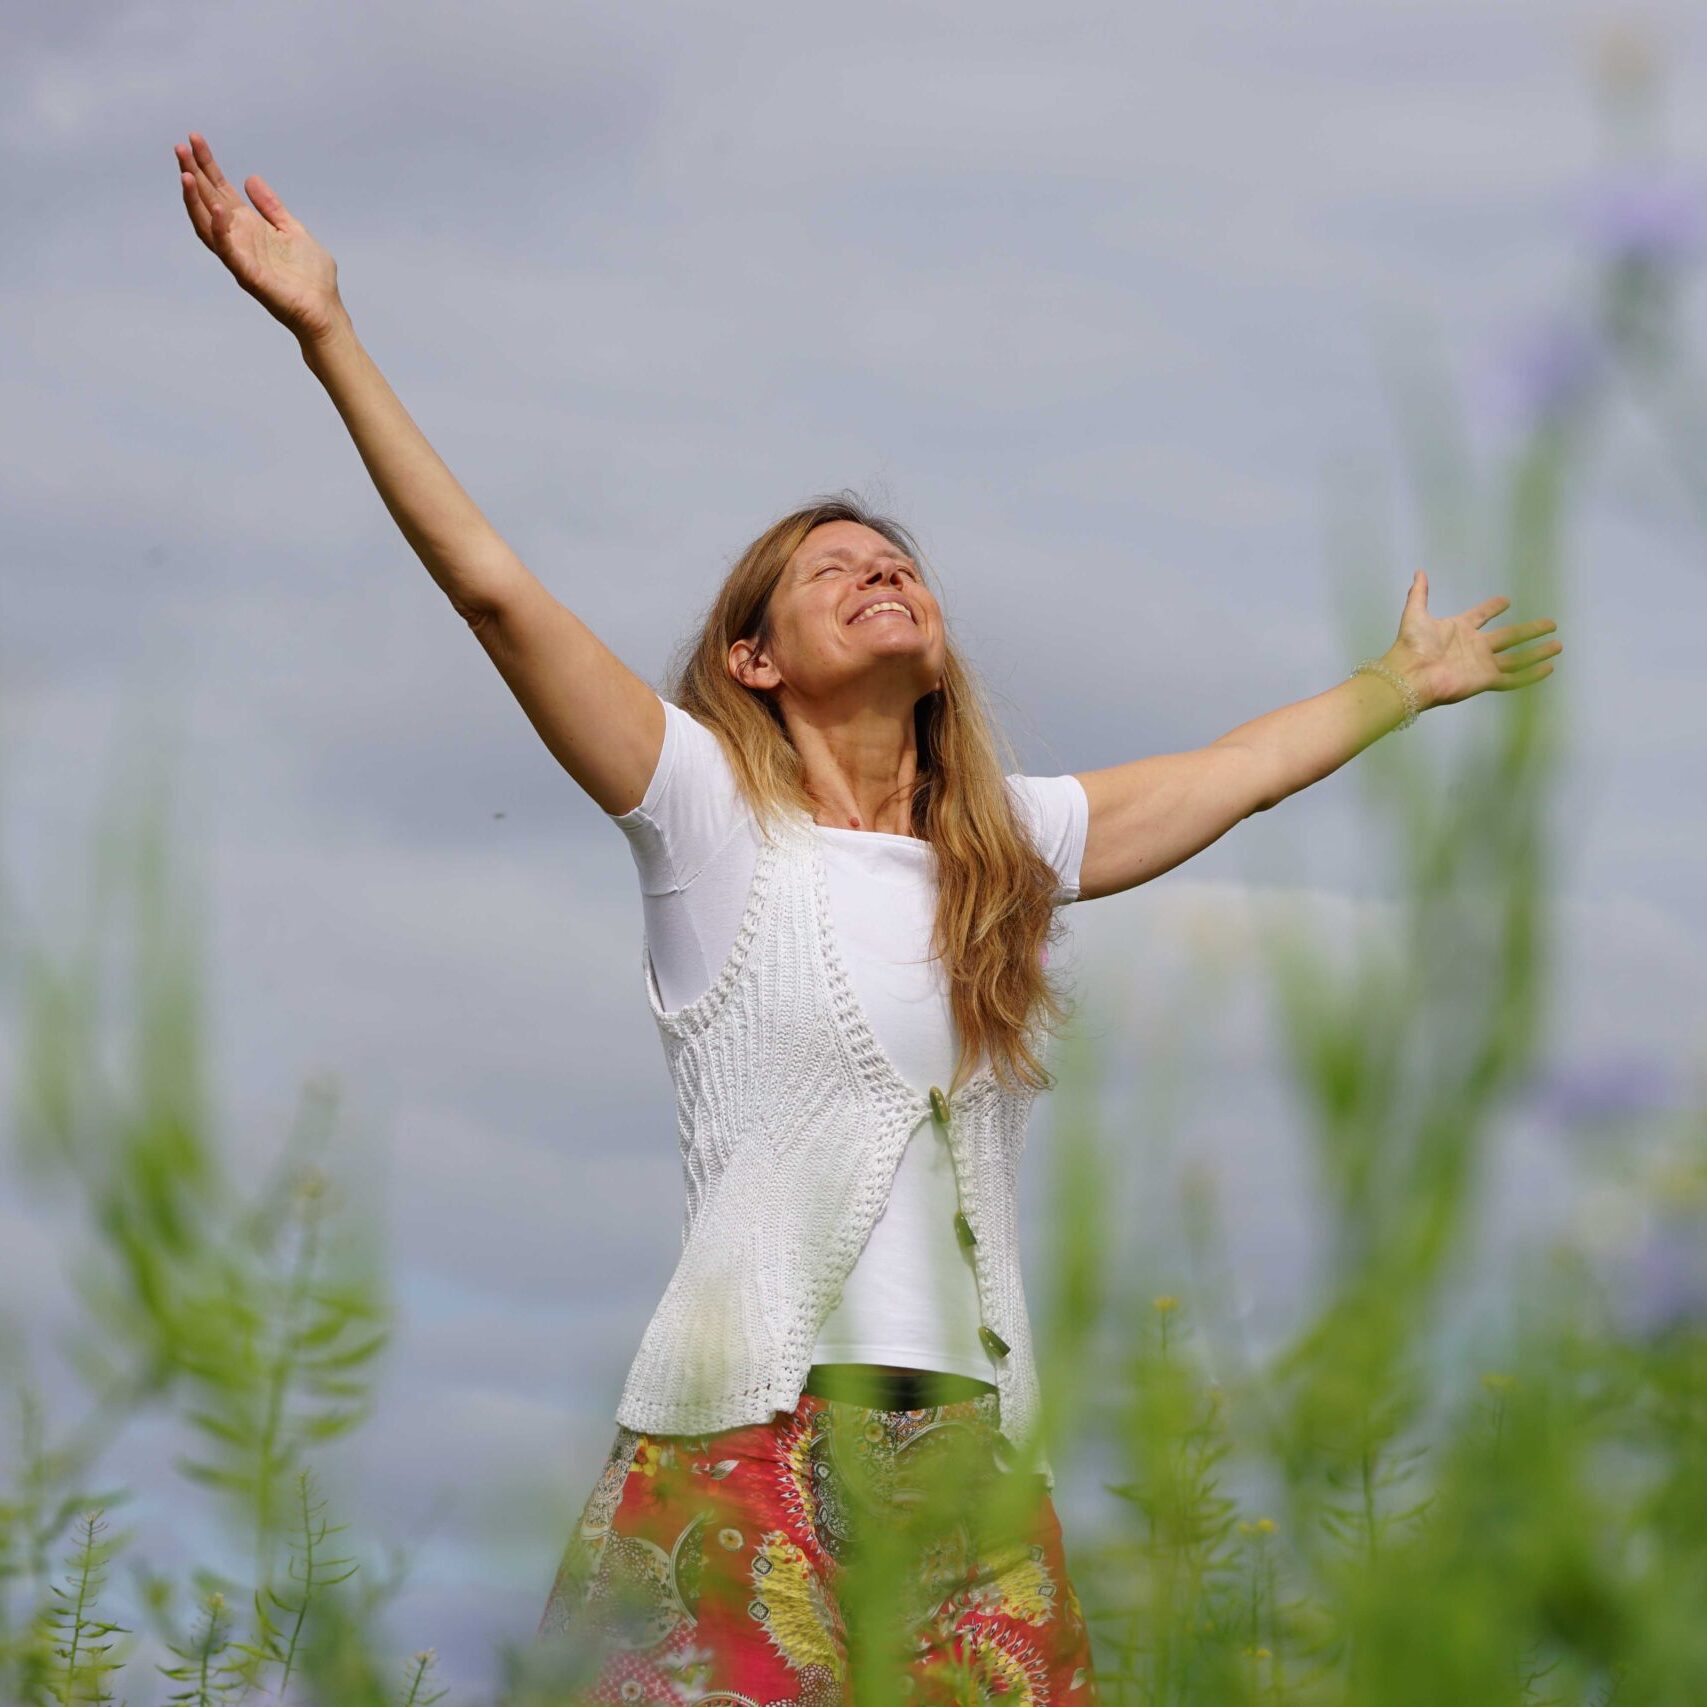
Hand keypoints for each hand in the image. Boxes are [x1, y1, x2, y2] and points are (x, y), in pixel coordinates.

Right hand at [175, 132, 342, 344]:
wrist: (324, 311)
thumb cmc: (311, 277)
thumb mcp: (292, 230)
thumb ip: (271, 207)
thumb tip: (250, 179)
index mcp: (249, 227)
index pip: (220, 190)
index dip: (208, 165)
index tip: (194, 139)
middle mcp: (239, 240)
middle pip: (208, 202)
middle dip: (193, 175)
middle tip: (180, 147)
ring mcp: (241, 258)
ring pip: (208, 226)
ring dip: (195, 201)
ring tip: (186, 174)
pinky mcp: (249, 276)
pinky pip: (228, 251)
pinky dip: (221, 230)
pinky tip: (218, 208)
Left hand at [1387, 570, 1561, 710]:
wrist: (1410, 675)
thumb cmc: (1411, 646)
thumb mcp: (1415, 614)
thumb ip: (1419, 593)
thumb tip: (1419, 571)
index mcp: (1459, 630)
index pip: (1480, 616)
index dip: (1492, 608)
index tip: (1506, 601)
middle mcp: (1474, 647)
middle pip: (1510, 636)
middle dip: (1530, 630)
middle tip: (1551, 622)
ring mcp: (1481, 664)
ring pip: (1517, 657)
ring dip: (1538, 652)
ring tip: (1558, 645)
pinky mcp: (1485, 680)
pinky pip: (1514, 678)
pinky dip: (1532, 674)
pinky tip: (1549, 668)